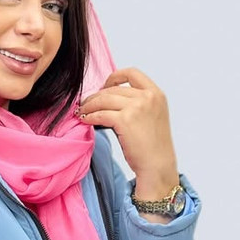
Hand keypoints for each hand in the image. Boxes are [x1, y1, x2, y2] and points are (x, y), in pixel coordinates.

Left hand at [78, 67, 178, 197]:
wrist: (157, 166)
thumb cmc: (153, 147)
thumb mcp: (152, 116)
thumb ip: (138, 104)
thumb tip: (110, 99)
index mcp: (156, 94)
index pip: (132, 73)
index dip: (114, 77)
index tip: (104, 86)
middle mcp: (147, 97)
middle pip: (113, 89)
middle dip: (96, 96)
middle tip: (85, 104)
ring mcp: (136, 107)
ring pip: (104, 100)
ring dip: (89, 106)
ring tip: (82, 112)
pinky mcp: (125, 120)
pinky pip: (100, 114)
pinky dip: (89, 117)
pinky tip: (85, 120)